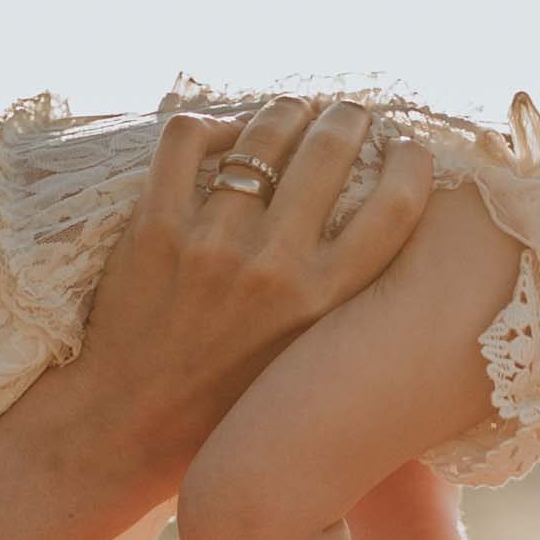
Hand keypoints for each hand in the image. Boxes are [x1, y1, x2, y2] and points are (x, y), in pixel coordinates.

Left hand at [55, 95, 439, 487]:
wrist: (128, 428)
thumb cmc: (228, 406)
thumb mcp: (307, 362)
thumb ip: (340, 301)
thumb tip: (377, 231)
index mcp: (324, 304)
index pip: (395, 206)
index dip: (411, 161)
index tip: (407, 148)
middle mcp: (275, 267)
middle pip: (332, 149)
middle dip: (348, 116)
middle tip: (349, 113)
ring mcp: (212, 242)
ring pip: (263, 134)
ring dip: (286, 111)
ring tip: (294, 112)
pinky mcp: (156, 228)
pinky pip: (188, 139)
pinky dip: (211, 125)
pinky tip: (223, 137)